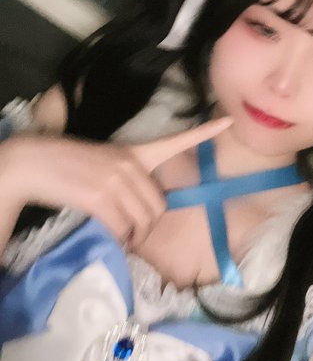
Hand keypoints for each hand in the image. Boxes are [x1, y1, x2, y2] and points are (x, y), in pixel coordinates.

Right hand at [0, 117, 231, 247]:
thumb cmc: (69, 165)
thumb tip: (141, 211)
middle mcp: (131, 164)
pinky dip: (118, 238)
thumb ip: (128, 179)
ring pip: (141, 221)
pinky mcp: (100, 197)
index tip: (229, 121)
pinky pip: (122, 228)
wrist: (35, 163)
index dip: (204, 133)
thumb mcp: (106, 163)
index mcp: (135, 152)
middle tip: (131, 231)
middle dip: (147, 225)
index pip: (176, 141)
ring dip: (132, 236)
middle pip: (158, 206)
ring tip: (117, 233)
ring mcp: (116, 180)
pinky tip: (108, 235)